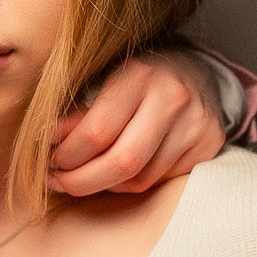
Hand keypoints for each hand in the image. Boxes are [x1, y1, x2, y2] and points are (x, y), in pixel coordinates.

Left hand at [47, 50, 228, 195]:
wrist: (195, 72)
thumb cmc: (138, 79)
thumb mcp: (103, 81)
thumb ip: (76, 112)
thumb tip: (47, 141)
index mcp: (139, 75)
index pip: (95, 133)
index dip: (66, 156)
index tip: (50, 162)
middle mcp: (172, 99)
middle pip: (120, 163)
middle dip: (80, 181)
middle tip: (59, 181)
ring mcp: (196, 124)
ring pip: (139, 179)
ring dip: (104, 184)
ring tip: (88, 173)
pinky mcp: (209, 144)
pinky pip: (159, 181)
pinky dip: (131, 183)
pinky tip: (120, 170)